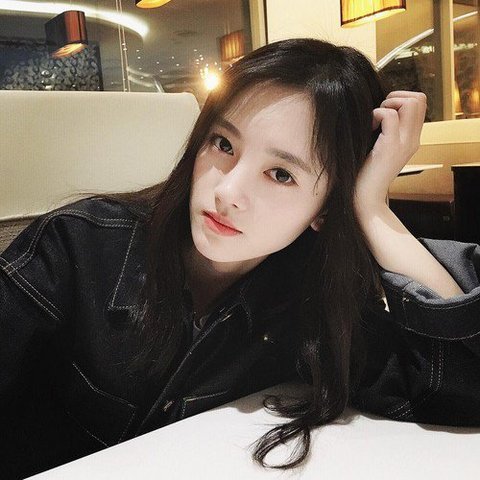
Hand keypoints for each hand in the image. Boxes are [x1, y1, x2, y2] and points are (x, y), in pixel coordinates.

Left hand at [354, 90, 426, 210]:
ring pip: (411, 103)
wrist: (365, 199)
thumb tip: (376, 111)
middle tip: (379, 113)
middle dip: (396, 97)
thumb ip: (385, 132)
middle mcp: (413, 139)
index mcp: (411, 139)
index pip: (420, 103)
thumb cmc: (365, 174)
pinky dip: (376, 114)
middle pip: (420, 98)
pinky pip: (390, 116)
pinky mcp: (390, 147)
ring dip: (389, 104)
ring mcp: (404, 143)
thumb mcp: (380, 148)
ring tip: (375, 120)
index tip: (382, 113)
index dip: (401, 99)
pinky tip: (369, 129)